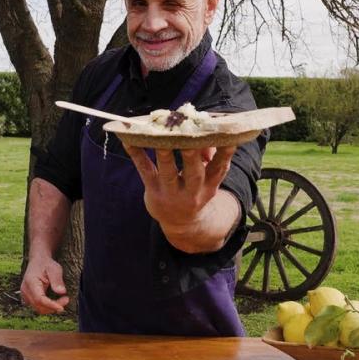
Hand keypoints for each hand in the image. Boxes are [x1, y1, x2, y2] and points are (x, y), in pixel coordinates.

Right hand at [20, 255, 68, 313]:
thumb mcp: (55, 269)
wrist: (38, 261)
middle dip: (53, 307)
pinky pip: (38, 306)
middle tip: (66, 299)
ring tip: (62, 299)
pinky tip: (55, 301)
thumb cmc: (46, 264)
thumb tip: (62, 292)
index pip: (39, 299)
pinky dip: (47, 306)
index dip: (51, 305)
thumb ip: (57, 280)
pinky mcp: (28, 298)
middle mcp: (26, 290)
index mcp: (30, 282)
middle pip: (39, 306)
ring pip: (38, 309)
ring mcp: (25, 295)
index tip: (62, 308)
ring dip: (51, 308)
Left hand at [122, 144, 236, 228]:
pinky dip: (137, 154)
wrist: (179, 222)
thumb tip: (205, 141)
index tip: (229, 138)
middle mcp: (192, 191)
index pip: (219, 169)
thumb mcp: (206, 180)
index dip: (225, 154)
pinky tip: (129, 140)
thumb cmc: (194, 190)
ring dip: (164, 154)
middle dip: (192, 155)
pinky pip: (145, 170)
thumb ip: (208, 157)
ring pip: (168, 172)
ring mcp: (171, 192)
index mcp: (209, 186)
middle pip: (194, 173)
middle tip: (189, 138)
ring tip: (159, 137)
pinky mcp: (153, 191)